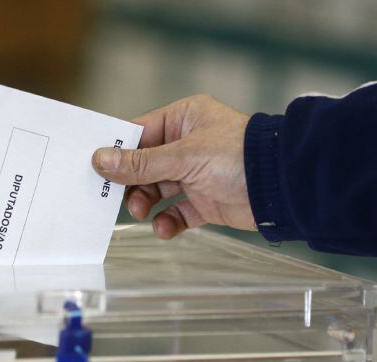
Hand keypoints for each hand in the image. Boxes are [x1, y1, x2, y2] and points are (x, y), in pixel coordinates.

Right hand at [91, 95, 254, 238]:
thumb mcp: (184, 156)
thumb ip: (142, 163)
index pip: (139, 133)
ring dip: (146, 203)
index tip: (95, 167)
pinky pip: (178, 212)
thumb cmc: (239, 156)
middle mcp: (189, 144)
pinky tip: (165, 227)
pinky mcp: (206, 200)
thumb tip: (101, 161)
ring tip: (142, 212)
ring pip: (157, 190)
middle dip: (131, 183)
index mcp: (184, 119)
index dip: (117, 151)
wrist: (280, 187)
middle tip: (116, 197)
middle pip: (145, 164)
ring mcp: (197, 173)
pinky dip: (168, 221)